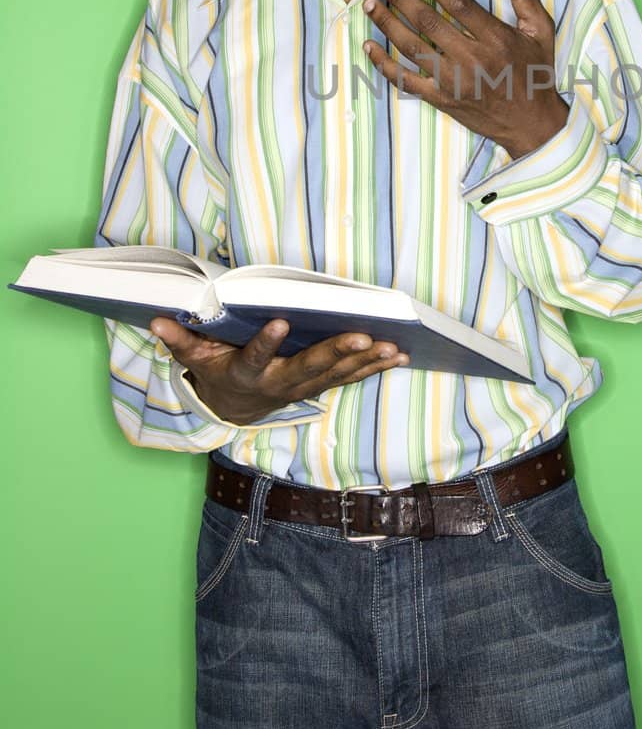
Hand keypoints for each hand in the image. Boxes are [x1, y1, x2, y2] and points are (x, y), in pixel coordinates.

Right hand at [148, 316, 408, 424]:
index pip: (255, 358)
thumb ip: (180, 340)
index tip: (279, 322)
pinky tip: (399, 356)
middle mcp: (279, 384)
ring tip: (392, 346)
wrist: (236, 409)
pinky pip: (351, 378)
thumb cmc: (219, 372)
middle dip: (338, 353)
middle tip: (364, 337)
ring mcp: (304, 388)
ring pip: (338, 375)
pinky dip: (375, 368)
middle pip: (310, 368)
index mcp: (248, 374)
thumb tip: (155, 320)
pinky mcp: (320, 386)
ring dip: (367, 362)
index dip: (266, 343)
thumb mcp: (196, 359)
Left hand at [361, 0, 570, 157]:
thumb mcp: (540, 31)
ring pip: (412, 47)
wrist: (531, 125)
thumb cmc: (536, 74)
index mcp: (495, 38)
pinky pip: (406, 80)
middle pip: (427, 21)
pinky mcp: (441, 100)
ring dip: (387, 23)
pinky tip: (369, 45)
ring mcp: (453, 81)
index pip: (457, 3)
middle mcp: (472, 58)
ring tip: (370, 3)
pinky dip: (384, 64)